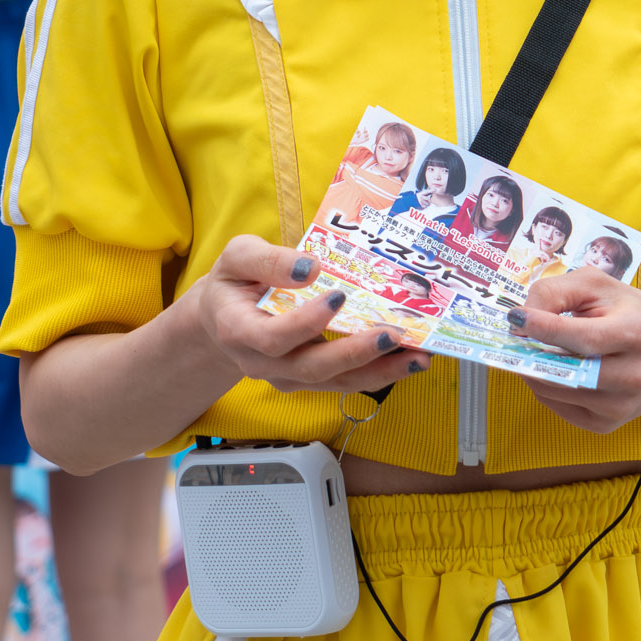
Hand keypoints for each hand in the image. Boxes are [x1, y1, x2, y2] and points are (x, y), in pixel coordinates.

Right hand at [194, 236, 428, 396]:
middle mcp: (263, 363)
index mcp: (239, 331)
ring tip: (417, 356)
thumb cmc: (234, 281)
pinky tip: (408, 359)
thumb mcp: (238, 257)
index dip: (306, 323)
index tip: (338, 297)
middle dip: (355, 354)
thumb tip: (309, 267)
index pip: (273, 337)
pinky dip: (379, 373)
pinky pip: (344, 382)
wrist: (222, 316)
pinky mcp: (309, 379)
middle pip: (311, 369)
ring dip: (379, 372)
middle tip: (392, 335)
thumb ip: (268, 260)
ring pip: (334, 383)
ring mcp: (287, 376)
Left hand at [508, 267, 640, 432]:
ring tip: (532, 348)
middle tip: (513, 335)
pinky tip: (551, 367)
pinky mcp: (607, 425)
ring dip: (532, 368)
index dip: (546, 328)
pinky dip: (544, 386)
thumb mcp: (601, 287)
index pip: (585, 337)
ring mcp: (621, 406)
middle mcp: (634, 375)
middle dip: (532, 352)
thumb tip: (524, 316)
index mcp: (638, 333)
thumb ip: (560, 291)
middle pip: (568, 370)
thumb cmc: (633, 314)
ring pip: (555, 390)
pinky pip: (557, 407)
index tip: (516, 318)